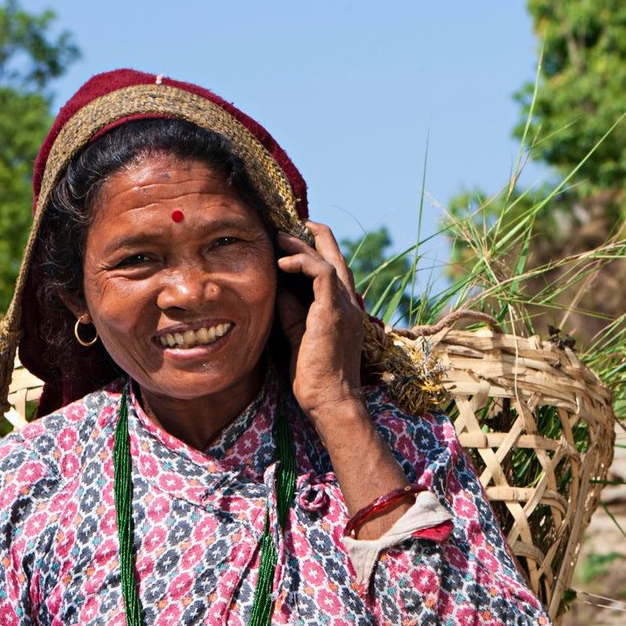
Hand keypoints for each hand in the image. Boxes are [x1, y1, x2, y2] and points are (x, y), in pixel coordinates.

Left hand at [276, 222, 364, 424]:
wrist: (331, 400)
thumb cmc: (314, 377)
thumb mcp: (297, 336)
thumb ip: (291, 310)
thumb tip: (276, 287)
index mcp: (343, 311)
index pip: (333, 272)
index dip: (315, 253)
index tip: (291, 244)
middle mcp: (349, 304)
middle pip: (336, 257)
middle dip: (315, 235)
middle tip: (290, 225)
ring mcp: (345, 306)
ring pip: (328, 259)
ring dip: (302, 246)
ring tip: (279, 240)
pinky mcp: (334, 310)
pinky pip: (321, 271)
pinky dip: (301, 262)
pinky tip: (282, 265)